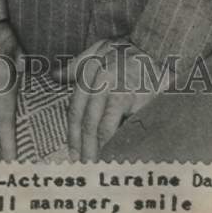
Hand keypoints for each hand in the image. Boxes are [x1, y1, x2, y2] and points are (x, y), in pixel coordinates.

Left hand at [56, 38, 172, 161]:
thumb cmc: (128, 49)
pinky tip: (112, 155)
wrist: (156, 46)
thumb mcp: (98, 49)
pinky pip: (119, 127)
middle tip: (81, 166)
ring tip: (94, 166)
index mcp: (88, 71)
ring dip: (96, 149)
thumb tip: (54, 76)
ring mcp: (114, 90)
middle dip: (82, 146)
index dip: (72, 133)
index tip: (71, 152)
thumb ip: (76, 64)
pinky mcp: (132, 99)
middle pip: (85, 121)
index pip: (75, 108)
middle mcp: (98, 81)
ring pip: (99, 127)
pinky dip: (114, 143)